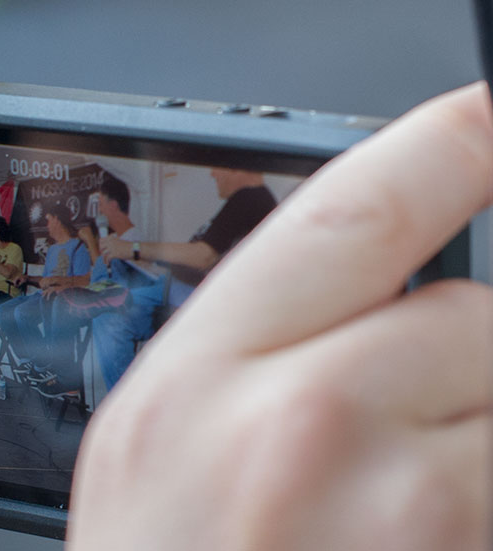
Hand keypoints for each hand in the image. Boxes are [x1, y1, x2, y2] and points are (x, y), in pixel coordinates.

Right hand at [67, 84, 492, 549]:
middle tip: (422, 407)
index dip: (446, 142)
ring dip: (481, 442)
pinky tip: (424, 523)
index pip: (347, 211)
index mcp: (198, 377)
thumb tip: (388, 287)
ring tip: (403, 495)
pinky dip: (474, 503)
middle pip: (477, 319)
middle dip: (476, 350)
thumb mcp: (159, 442)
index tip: (492, 108)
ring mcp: (400, 515)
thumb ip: (260, 347)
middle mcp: (299, 428)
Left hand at [99, 235, 129, 262]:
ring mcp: (112, 248)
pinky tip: (108, 263)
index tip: (102, 249)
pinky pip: (107, 258)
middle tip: (103, 255)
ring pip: (103, 253)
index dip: (100, 245)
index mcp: (111, 238)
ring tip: (105, 261)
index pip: (101, 240)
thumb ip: (114, 243)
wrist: (134, 249)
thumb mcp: (120, 241)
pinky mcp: (114, 254)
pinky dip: (107, 261)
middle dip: (101, 251)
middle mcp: (110, 242)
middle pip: (101, 247)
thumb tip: (108, 248)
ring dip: (104, 258)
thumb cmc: (128, 246)